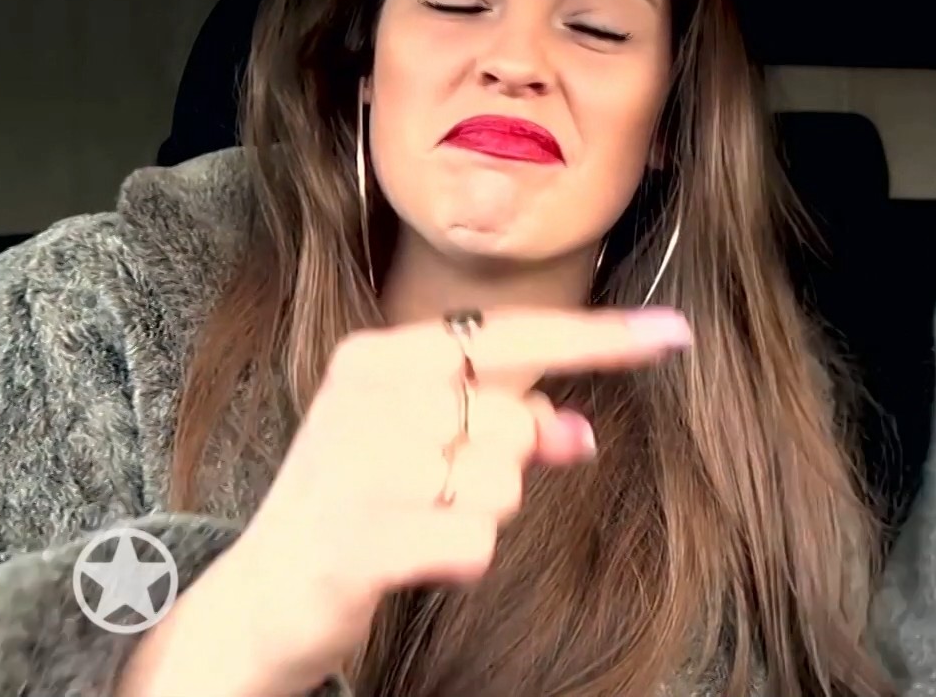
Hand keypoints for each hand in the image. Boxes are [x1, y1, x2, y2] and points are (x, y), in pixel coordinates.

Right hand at [119, 306, 693, 696]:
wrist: (259, 601)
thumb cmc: (358, 509)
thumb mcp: (426, 450)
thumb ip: (508, 425)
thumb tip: (584, 431)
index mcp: (381, 357)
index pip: (514, 334)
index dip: (600, 338)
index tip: (676, 333)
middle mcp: (367, 396)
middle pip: (516, 421)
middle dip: (504, 465)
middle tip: (435, 490)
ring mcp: (360, 466)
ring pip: (503, 484)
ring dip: (479, 516)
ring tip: (414, 522)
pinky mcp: (361, 539)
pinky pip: (475, 541)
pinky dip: (462, 558)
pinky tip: (414, 558)